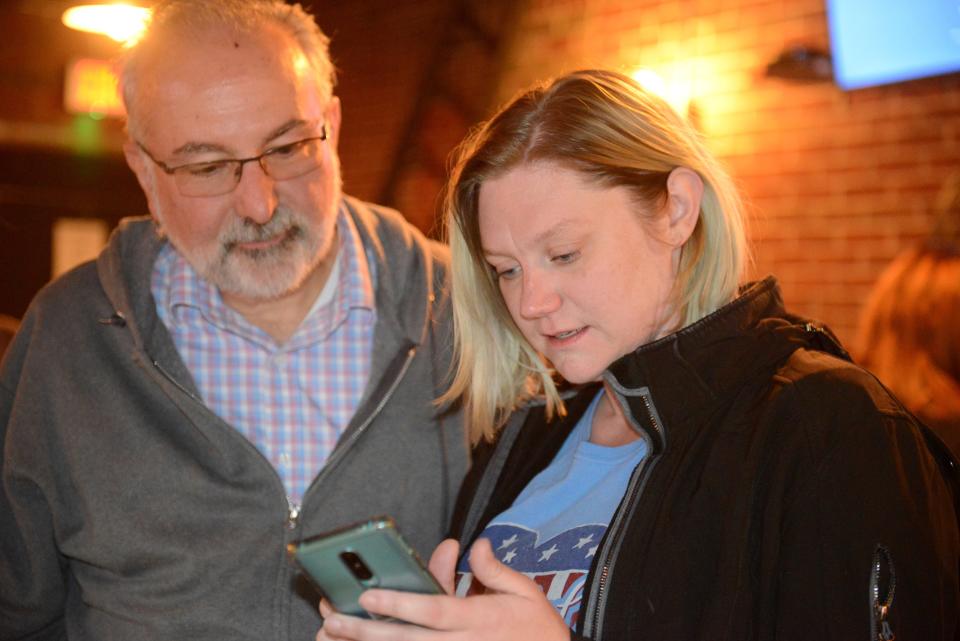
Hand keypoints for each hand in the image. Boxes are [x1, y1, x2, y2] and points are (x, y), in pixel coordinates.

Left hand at [316, 537, 568, 640]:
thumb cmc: (538, 630)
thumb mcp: (525, 593)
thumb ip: (496, 570)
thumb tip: (474, 544)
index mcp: (479, 619)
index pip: (434, 610)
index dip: (400, 604)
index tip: (369, 594)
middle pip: (408, 640)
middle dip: (367, 631)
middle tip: (333, 618)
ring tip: (334, 635)